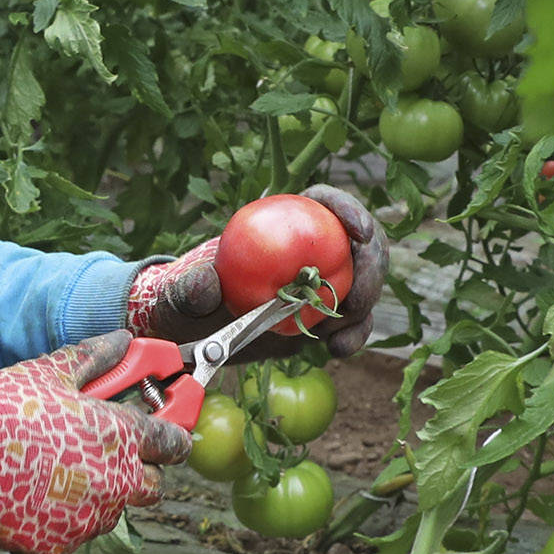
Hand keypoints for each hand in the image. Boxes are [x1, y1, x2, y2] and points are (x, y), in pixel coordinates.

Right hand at [0, 337, 188, 553]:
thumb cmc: (1, 412)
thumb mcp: (48, 373)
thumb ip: (94, 357)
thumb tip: (123, 339)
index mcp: (119, 437)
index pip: (173, 442)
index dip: (174, 436)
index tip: (170, 433)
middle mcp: (114, 484)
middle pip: (152, 486)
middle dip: (140, 471)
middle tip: (108, 453)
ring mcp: (87, 520)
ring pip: (111, 511)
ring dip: (98, 494)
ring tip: (57, 470)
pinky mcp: (58, 545)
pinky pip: (72, 533)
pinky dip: (61, 518)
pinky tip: (34, 495)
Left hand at [124, 185, 387, 358]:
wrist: (192, 334)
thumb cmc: (186, 298)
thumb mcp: (181, 291)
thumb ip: (192, 286)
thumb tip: (207, 283)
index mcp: (281, 222)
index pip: (325, 203)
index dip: (348, 210)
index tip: (359, 232)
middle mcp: (310, 248)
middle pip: (358, 244)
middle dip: (372, 267)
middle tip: (357, 297)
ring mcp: (322, 283)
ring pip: (362, 285)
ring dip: (363, 309)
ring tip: (339, 335)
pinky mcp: (325, 317)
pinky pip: (350, 323)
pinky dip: (351, 336)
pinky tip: (338, 350)